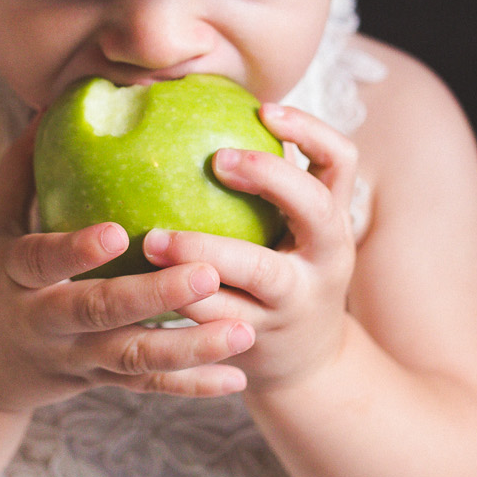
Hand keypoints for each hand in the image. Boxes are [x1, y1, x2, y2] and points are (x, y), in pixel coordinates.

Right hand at [0, 117, 256, 413]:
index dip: (75, 251)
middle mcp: (43, 322)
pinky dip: (192, 385)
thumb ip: (21, 169)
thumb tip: (53, 102)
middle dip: (152, 296)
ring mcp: (73, 357)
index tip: (117, 233)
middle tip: (208, 273)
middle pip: (98, 313)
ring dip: (189, 348)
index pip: (40, 261)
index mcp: (13, 276)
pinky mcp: (97, 381)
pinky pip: (148, 386)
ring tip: (244, 330)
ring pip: (133, 358)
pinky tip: (238, 379)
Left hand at [148, 102, 357, 390]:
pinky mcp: (258, 340)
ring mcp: (294, 303)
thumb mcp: (292, 233)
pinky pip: (215, 318)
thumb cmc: (283, 275)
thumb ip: (264, 188)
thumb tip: (189, 109)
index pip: (341, 161)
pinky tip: (135, 280)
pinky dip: (178, 299)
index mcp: (332, 222)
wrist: (307, 367)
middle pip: (314, 210)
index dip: (309, 131)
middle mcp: (324, 260)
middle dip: (270, 178)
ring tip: (150, 238)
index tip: (264, 109)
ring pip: (259, 272)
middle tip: (214, 159)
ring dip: (203, 252)